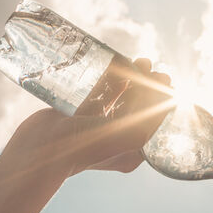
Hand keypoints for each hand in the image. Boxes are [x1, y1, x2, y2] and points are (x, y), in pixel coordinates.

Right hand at [0, 58, 174, 178]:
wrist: (42, 151)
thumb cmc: (86, 147)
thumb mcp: (128, 134)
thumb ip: (151, 116)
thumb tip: (170, 97)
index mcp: (130, 151)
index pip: (153, 121)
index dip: (162, 98)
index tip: (166, 79)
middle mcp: (115, 139)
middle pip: (139, 107)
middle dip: (149, 85)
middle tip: (154, 66)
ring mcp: (96, 126)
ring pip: (120, 98)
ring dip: (132, 79)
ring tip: (140, 60)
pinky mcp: (79, 115)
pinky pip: (99, 94)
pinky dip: (110, 80)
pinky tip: (117, 64)